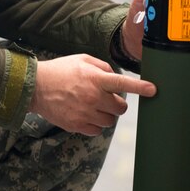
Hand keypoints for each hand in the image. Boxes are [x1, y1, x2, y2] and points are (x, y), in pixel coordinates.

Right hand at [29, 53, 155, 135]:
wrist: (35, 87)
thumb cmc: (60, 71)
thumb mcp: (82, 60)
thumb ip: (103, 67)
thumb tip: (115, 76)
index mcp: (95, 79)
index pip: (123, 83)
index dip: (141, 87)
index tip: (154, 90)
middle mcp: (93, 97)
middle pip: (120, 108)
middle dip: (116, 103)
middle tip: (104, 97)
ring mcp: (85, 113)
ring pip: (110, 121)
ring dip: (105, 114)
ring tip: (91, 105)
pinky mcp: (77, 125)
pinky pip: (97, 130)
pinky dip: (94, 124)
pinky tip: (84, 113)